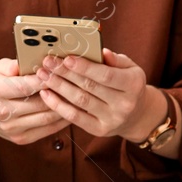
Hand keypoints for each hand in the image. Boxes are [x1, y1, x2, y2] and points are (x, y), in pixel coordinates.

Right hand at [0, 59, 68, 145]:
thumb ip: (11, 65)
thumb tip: (24, 63)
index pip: (25, 86)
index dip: (45, 79)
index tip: (60, 70)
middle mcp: (2, 112)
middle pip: (39, 103)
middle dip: (59, 92)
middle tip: (75, 82)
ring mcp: (12, 128)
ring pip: (46, 117)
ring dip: (64, 107)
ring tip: (77, 95)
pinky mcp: (21, 139)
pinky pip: (48, 129)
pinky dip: (62, 120)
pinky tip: (70, 109)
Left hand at [36, 49, 162, 139]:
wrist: (137, 115)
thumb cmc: (128, 84)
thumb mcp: (130, 68)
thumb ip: (116, 60)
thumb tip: (102, 51)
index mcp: (133, 84)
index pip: (106, 75)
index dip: (85, 67)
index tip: (67, 58)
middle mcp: (124, 104)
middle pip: (89, 87)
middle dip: (66, 73)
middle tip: (48, 62)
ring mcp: (112, 119)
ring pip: (80, 101)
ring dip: (59, 87)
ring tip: (43, 75)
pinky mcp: (99, 130)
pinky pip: (75, 117)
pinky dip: (58, 105)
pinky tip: (46, 94)